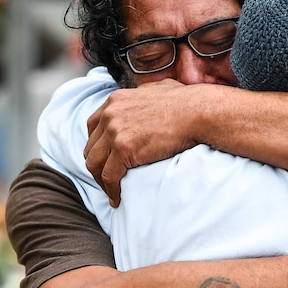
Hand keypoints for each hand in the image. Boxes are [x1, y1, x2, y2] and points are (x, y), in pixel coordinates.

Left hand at [84, 80, 198, 205]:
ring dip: (100, 180)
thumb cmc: (185, 102)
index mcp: (115, 101)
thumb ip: (145, 94)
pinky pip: (109, 176)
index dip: (97, 145)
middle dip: (97, 164)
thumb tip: (147, 95)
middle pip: (91, 146)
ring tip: (111, 192)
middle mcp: (110, 114)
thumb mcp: (158, 89)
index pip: (93, 126)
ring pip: (94, 164)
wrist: (197, 112)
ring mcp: (114, 131)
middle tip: (107, 178)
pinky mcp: (123, 149)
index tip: (104, 158)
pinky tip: (117, 198)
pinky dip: (111, 189)